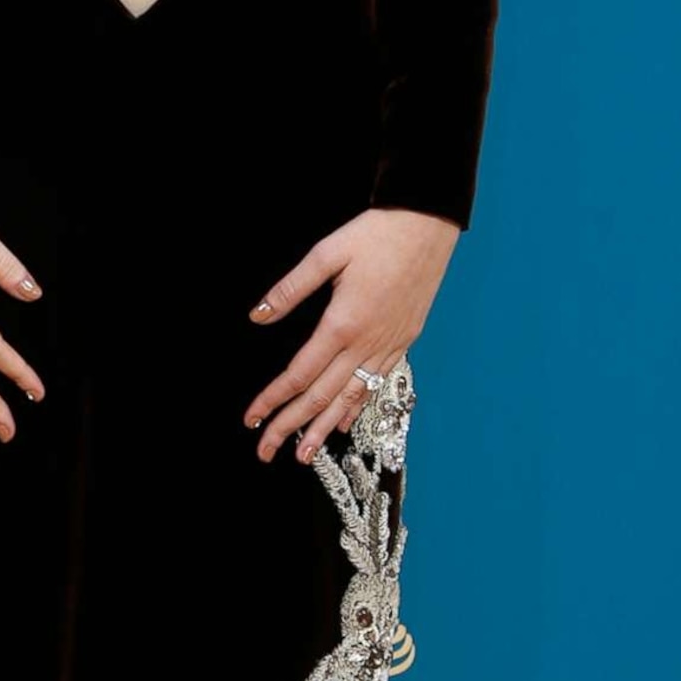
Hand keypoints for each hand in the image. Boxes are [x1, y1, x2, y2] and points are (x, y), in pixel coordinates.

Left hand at [243, 206, 457, 461]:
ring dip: (324, 429)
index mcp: (342, 323)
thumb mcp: (326, 253)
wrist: (428, 225)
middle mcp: (367, 343)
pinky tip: (343, 422)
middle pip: (322, 396)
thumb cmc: (375, 234)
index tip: (252, 419)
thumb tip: (257, 316)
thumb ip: (291, 289)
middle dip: (292, 427)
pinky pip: (376, 384)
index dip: (273, 399)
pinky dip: (357, 407)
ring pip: (351, 398)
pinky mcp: (404, 340)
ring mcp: (389, 345)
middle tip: (266, 452)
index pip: (299, 374)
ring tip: (303, 456)